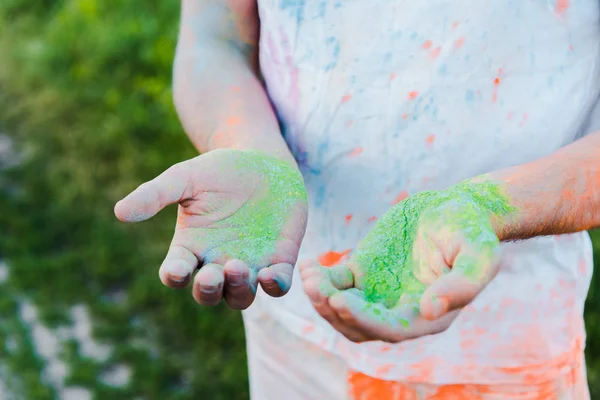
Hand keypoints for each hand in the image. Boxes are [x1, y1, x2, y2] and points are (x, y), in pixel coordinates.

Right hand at [115, 148, 307, 308]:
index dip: (174, 276)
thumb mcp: (185, 177)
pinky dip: (274, 286)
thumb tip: (120, 212)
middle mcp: (217, 262)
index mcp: (191, 247)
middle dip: (207, 289)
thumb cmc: (219, 170)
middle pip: (208, 293)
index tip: (177, 268)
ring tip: (236, 267)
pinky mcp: (278, 260)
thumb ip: (155, 194)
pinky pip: (277, 286)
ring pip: (240, 297)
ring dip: (237, 289)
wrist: (262, 161)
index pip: (176, 273)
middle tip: (212, 273)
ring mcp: (250, 264)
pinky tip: (269, 275)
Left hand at [301, 179, 512, 341]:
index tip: (340, 301)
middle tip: (317, 288)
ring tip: (309, 276)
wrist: (455, 207)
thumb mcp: (479, 253)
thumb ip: (463, 283)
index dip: (364, 320)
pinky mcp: (362, 272)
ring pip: (342, 311)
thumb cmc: (471, 230)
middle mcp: (400, 310)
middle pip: (360, 327)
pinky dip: (318, 280)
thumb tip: (430, 310)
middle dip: (335, 312)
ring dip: (322, 300)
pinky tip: (306, 265)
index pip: (393, 328)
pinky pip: (334, 284)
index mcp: (429, 315)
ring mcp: (378, 292)